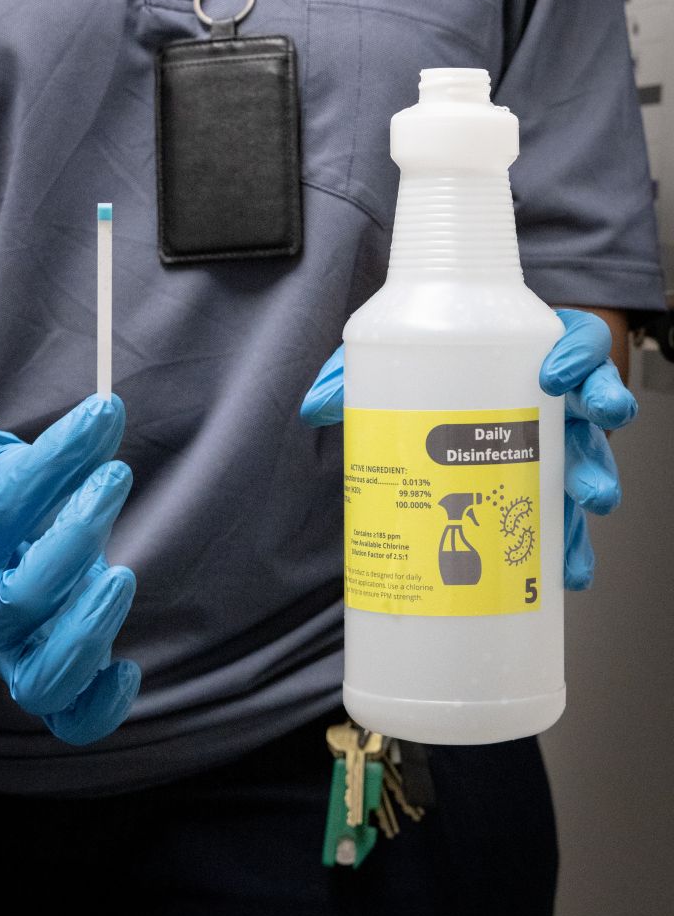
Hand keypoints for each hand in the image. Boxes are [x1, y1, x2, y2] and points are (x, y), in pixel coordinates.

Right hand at [0, 394, 140, 744]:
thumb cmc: (1, 511)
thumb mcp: (18, 474)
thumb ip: (64, 452)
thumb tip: (109, 414)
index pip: (0, 509)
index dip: (56, 461)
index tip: (104, 417)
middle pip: (20, 600)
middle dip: (76, 540)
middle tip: (113, 480)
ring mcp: (4, 658)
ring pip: (42, 680)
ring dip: (91, 628)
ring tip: (119, 576)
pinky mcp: (38, 681)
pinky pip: (70, 721)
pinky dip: (101, 704)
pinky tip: (129, 668)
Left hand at [300, 309, 636, 589]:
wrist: (424, 394)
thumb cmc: (423, 369)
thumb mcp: (387, 365)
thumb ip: (355, 376)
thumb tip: (317, 407)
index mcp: (528, 355)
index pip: (578, 341)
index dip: (580, 355)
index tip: (557, 372)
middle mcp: (552, 399)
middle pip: (595, 412)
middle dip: (598, 444)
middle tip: (586, 472)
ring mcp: (553, 445)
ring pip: (588, 464)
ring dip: (592, 490)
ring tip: (585, 513)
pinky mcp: (540, 488)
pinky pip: (563, 516)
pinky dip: (567, 548)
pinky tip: (567, 574)